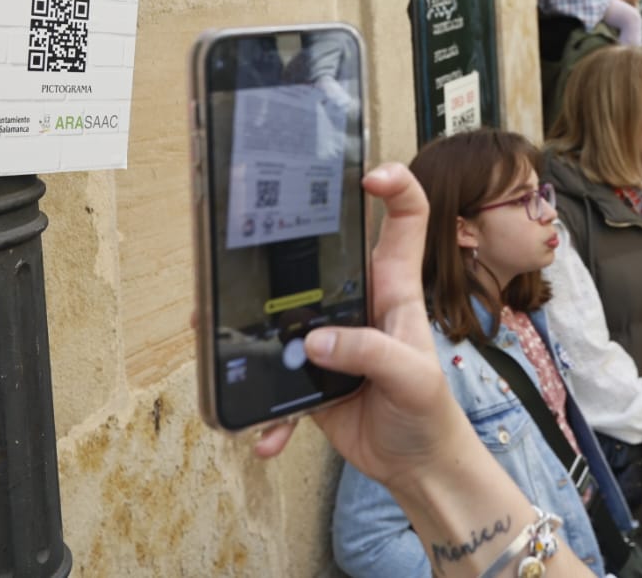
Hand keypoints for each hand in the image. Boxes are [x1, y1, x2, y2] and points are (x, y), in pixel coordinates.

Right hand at [252, 165, 469, 492]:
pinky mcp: (310, 377)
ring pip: (281, 315)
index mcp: (393, 288)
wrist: (417, 464)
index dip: (395, 187)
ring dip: (248, 325)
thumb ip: (371, 353)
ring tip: (211, 328)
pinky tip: (267, 436)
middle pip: (318, 259)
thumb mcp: (413, 377)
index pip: (405, 220)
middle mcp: (358, 304)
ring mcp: (330, 338)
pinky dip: (268, 414)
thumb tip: (314, 340)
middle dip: (279, 247)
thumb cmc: (429, 410)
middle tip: (240, 247)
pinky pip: (276, 384)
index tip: (369, 176)